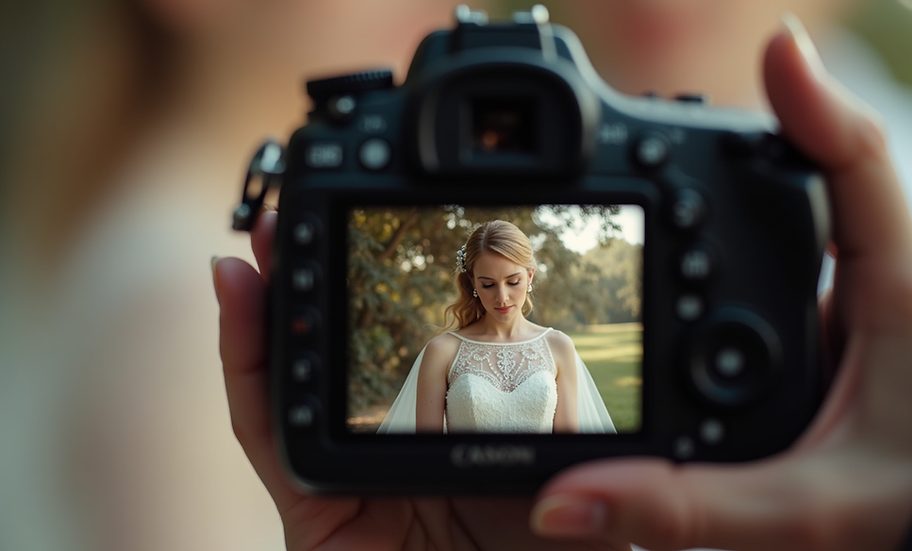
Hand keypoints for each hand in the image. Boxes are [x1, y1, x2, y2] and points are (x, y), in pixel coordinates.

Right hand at [213, 210, 627, 550]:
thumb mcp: (584, 495)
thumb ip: (591, 439)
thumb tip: (584, 359)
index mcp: (450, 445)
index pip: (410, 356)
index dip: (390, 296)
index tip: (384, 232)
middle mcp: (388, 453)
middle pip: (342, 354)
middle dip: (317, 278)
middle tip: (303, 207)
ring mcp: (341, 479)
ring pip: (292, 375)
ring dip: (272, 297)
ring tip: (263, 228)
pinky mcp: (306, 510)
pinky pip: (263, 425)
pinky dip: (243, 355)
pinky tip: (234, 286)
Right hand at [530, 17, 911, 550]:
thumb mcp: (804, 513)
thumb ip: (689, 509)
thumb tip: (566, 499)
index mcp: (895, 294)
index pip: (858, 167)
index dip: (811, 102)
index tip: (771, 49)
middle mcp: (876, 282)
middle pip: (806, 176)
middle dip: (729, 152)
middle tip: (652, 135)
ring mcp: (852, 302)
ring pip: (786, 225)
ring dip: (725, 204)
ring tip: (645, 184)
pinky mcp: (831, 327)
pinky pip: (773, 271)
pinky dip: (725, 264)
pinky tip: (679, 274)